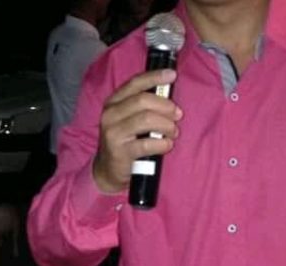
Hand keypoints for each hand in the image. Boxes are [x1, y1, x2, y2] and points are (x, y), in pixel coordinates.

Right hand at [93, 69, 182, 192]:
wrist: (108, 171)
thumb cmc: (125, 141)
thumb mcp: (128, 119)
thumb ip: (143, 106)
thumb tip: (169, 94)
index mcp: (113, 102)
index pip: (135, 83)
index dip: (154, 77)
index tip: (172, 75)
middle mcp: (110, 115)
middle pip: (143, 100)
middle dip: (165, 106)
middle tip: (178, 115)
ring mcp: (113, 133)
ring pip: (146, 119)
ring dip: (166, 125)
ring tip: (173, 132)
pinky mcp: (121, 152)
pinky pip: (147, 143)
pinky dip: (163, 143)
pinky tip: (167, 145)